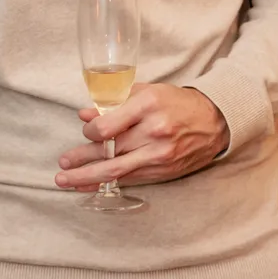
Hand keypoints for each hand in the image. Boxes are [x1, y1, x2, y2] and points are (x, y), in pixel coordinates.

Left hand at [54, 84, 228, 190]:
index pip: (108, 126)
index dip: (90, 132)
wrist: (214, 121)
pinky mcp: (163, 171)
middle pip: (110, 150)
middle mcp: (154, 132)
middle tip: (62, 164)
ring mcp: (159, 155)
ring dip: (88, 177)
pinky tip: (89, 186)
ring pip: (117, 170)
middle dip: (82, 158)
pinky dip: (107, 183)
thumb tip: (84, 115)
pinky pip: (130, 179)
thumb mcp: (146, 92)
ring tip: (66, 180)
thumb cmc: (176, 103)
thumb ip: (114, 102)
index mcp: (147, 106)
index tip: (86, 131)